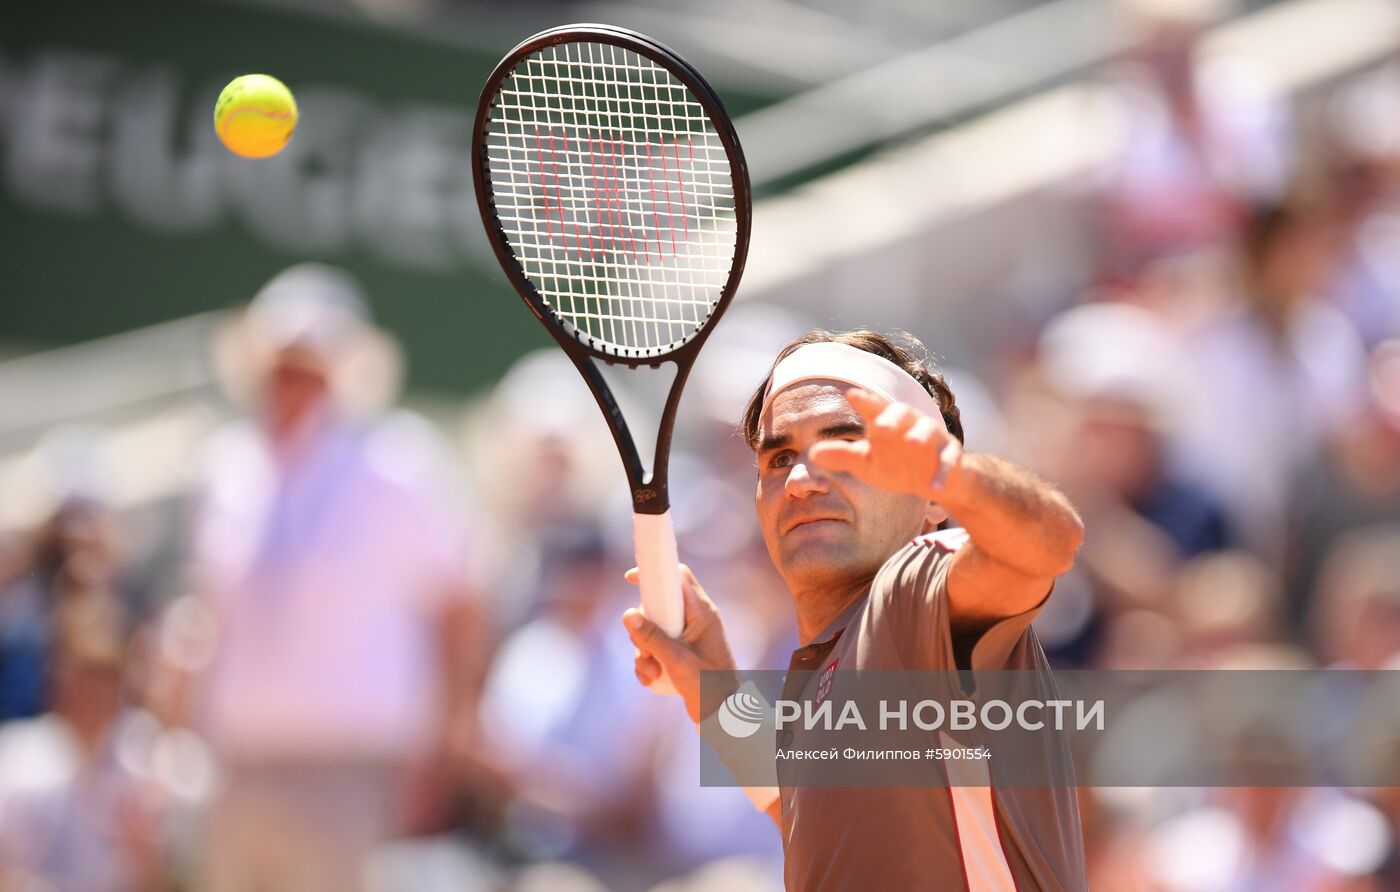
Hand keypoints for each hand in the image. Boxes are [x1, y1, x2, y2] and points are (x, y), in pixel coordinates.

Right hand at [622, 564, 736, 723]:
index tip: (631, 577)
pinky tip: (651, 679)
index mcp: (701, 612)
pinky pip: (654, 646)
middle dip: (643, 629)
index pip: (677, 576)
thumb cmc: (709, 686)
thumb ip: (652, 637)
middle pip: (656, 605)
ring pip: (651, 629)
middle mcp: (694, 619)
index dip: (654, 572)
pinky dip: (648, 662)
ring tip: (652, 672)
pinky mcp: (679, 651)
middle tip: (646, 648)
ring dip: (644, 651)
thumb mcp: (676, 661)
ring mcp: (686, 635)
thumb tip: (628, 614)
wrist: (722, 714)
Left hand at [808, 387, 963, 499]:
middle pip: (904, 412)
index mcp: (888, 423)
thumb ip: (843, 456)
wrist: (935, 482)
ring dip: (922, 435)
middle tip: (881, 426)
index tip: (851, 394)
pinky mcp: (952, 456)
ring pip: (931, 430)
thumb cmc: (897, 466)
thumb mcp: (867, 464)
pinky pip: (950, 460)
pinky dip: (943, 473)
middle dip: (893, 417)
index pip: (875, 408)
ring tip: (913, 443)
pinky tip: (933, 489)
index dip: (865, 401)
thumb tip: (812, 454)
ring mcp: (934, 439)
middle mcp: (911, 425)